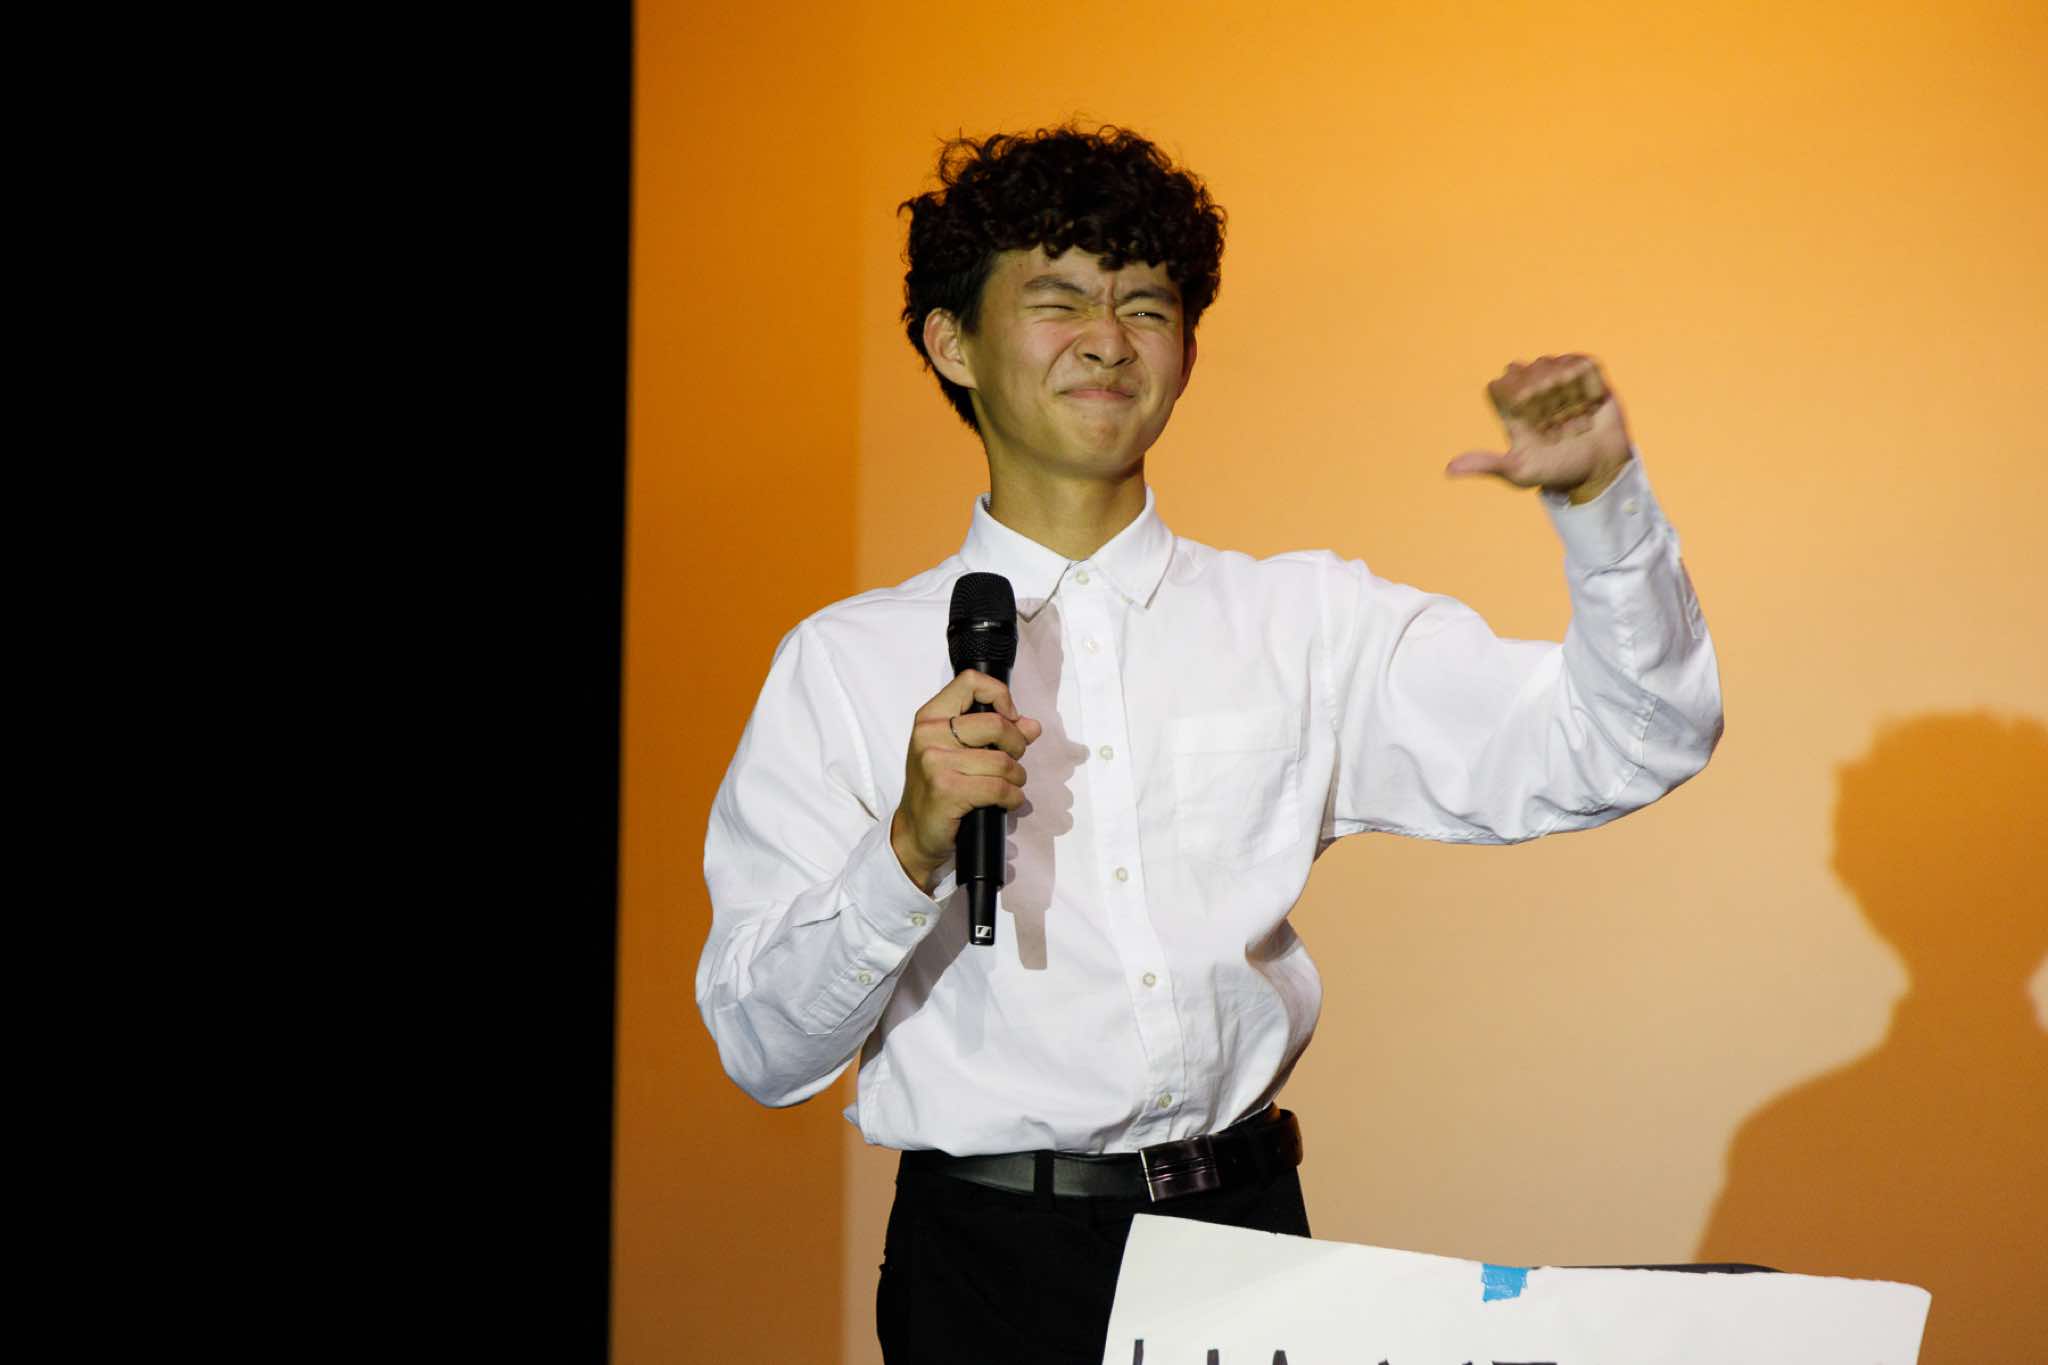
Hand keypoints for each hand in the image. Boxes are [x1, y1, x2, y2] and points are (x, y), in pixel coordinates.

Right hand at [890, 670, 1044, 892]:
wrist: (915, 832)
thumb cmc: (938, 788)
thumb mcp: (958, 752)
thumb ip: (994, 734)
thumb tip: (1032, 726)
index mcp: (930, 717)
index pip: (970, 682)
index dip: (1000, 696)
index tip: (1010, 717)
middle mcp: (929, 735)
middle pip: (996, 724)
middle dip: (1017, 745)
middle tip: (1014, 759)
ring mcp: (936, 763)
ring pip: (1002, 761)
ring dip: (1017, 777)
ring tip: (1010, 785)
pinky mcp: (947, 790)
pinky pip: (999, 788)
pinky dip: (1013, 797)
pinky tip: (1008, 801)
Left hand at [1446, 354, 1632, 503]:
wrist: (1600, 468)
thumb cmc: (1556, 470)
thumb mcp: (1520, 472)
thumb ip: (1488, 465)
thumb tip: (1449, 470)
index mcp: (1512, 409)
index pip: (1500, 384)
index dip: (1513, 394)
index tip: (1529, 416)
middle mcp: (1533, 392)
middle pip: (1525, 370)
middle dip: (1541, 394)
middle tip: (1556, 421)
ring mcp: (1559, 381)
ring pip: (1551, 363)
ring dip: (1565, 389)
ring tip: (1575, 415)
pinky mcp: (1585, 376)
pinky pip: (1581, 363)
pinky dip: (1587, 382)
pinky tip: (1591, 403)